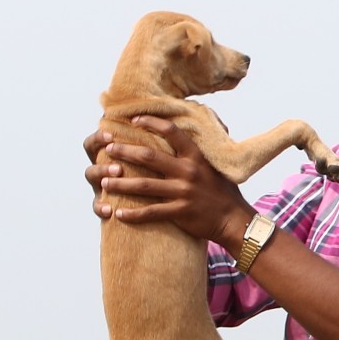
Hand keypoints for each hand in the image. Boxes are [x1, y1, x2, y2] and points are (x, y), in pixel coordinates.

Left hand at [84, 117, 254, 247]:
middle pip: (149, 157)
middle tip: (108, 149)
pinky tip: (119, 214)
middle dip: (125, 151)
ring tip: (104, 182)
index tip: (134, 119)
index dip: (151, 122)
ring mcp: (183, 192)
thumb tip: (185, 136)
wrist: (235, 219)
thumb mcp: (214, 166)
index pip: (171, 131)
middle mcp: (188, 171)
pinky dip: (133, 214)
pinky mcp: (180, 212)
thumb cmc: (223, 192)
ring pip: (144, 186)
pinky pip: (151, 212)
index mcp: (196, 156)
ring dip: (121, 184)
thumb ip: (196, 153)